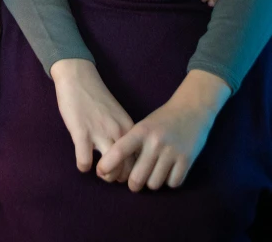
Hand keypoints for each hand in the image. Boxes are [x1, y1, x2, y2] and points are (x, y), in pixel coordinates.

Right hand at [51, 59, 134, 180]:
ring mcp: (99, 133)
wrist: (78, 76)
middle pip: (126, 170)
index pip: (139, 160)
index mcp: (129, 128)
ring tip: (97, 169)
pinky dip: (83, 167)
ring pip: (110, 170)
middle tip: (108, 172)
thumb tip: (123, 157)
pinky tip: (82, 161)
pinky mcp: (81, 133)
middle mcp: (118, 132)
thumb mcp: (117, 115)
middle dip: (118, 176)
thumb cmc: (96, 96)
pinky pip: (85, 163)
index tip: (122, 166)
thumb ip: (122, 133)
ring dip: (104, 175)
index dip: (131, 168)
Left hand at [96, 70, 230, 191]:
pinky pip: (173, 184)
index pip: (120, 150)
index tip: (101, 172)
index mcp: (141, 131)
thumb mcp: (143, 125)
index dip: (107, 164)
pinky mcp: (187, 160)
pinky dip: (170, 181)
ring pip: (154, 184)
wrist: (191, 109)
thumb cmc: (162, 120)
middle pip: (136, 178)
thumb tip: (115, 168)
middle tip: (134, 181)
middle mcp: (155, 142)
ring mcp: (172, 152)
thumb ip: (131, 144)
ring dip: (152, 182)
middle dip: (133, 184)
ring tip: (154, 171)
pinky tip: (169, 170)